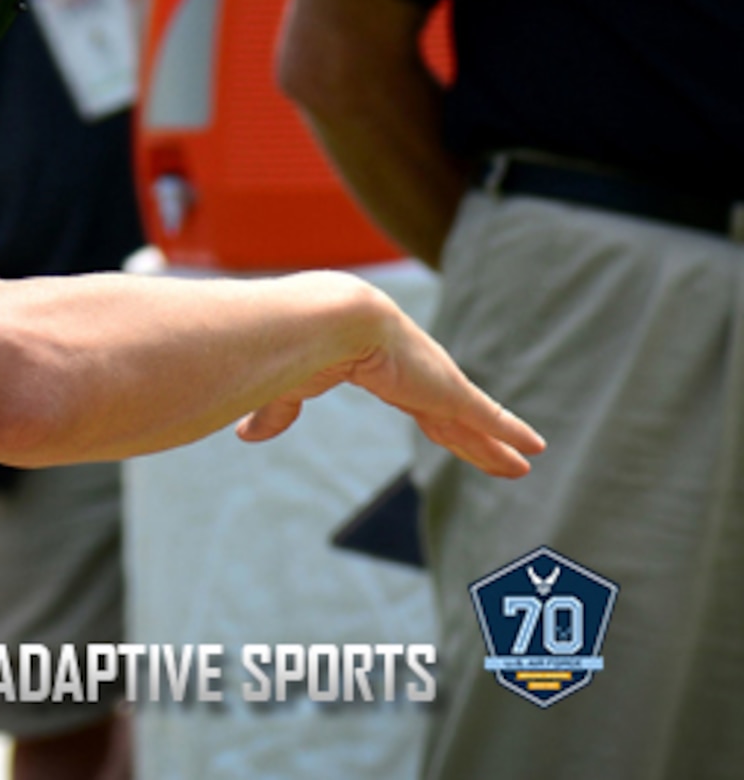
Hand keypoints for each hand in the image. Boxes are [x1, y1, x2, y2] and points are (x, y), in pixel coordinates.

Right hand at [235, 301, 544, 478]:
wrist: (324, 317)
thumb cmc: (299, 341)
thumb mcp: (289, 383)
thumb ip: (277, 411)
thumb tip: (245, 434)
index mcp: (376, 365)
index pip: (409, 396)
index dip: (426, 413)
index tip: (438, 422)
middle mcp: (412, 372)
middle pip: (446, 412)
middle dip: (469, 433)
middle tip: (494, 452)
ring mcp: (434, 381)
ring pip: (472, 422)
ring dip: (495, 444)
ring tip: (522, 462)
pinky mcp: (451, 392)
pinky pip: (489, 418)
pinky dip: (512, 433)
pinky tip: (535, 449)